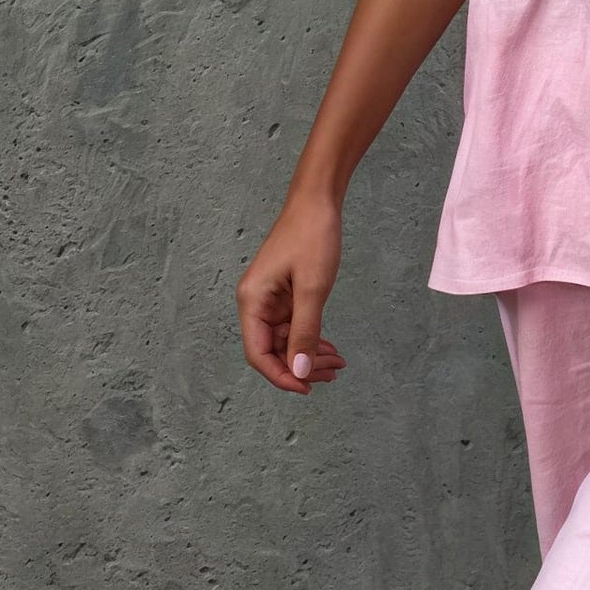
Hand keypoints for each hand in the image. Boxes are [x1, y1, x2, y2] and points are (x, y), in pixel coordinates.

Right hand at [237, 190, 349, 395]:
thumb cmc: (311, 237)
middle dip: (301, 366)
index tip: (307, 388)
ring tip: (337, 364)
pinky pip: (294, 327)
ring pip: (286, 341)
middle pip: (273, 351)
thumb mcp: (313, 289)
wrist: (317, 201)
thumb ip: (305, 331)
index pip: (258, 354)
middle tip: (332, 374)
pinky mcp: (285, 294)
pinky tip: (330, 347)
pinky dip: (311, 339)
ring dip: (309, 355)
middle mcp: (256, 303)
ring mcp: (271, 299)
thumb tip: (299, 370)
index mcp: (252, 301)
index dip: (281, 376)